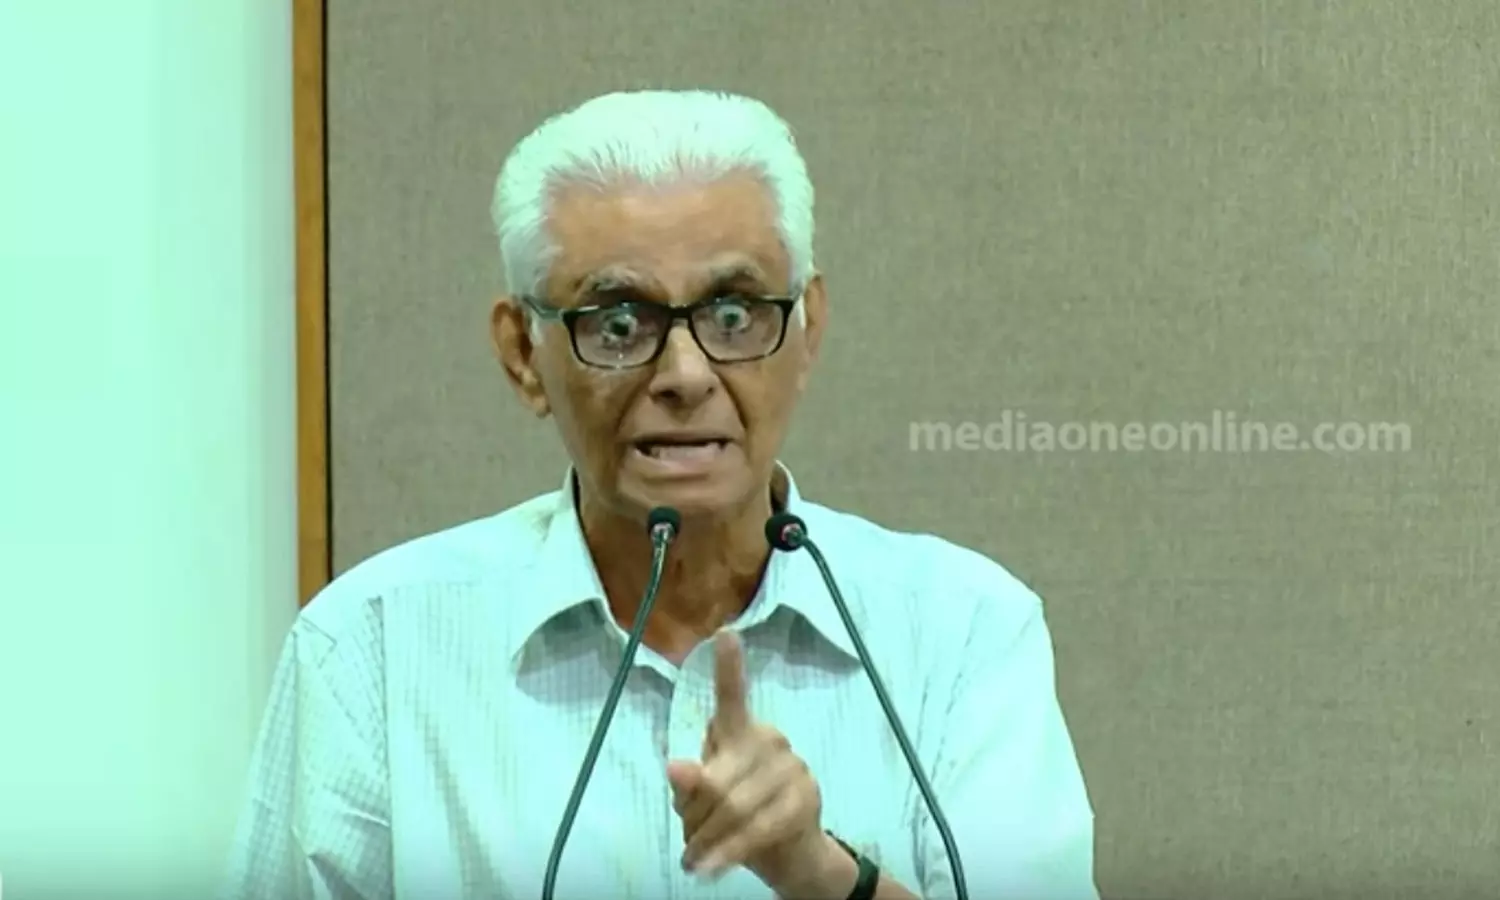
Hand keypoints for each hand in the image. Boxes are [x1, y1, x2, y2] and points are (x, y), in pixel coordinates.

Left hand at [665, 631, 835, 890]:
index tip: (725, 633)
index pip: (732, 696)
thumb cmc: (736, 820)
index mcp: (741, 732)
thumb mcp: (702, 805)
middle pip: (717, 779)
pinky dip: (726, 853)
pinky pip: (755, 829)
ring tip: (694, 862)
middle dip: (695, 819)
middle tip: (687, 847)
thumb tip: (675, 767)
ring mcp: (793, 767)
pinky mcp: (805, 799)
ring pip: (733, 807)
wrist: (792, 856)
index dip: (729, 667)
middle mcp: (770, 738)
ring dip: (706, 842)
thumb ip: (689, 786)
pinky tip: (709, 869)